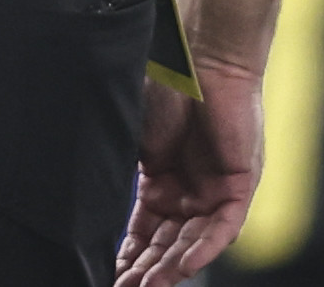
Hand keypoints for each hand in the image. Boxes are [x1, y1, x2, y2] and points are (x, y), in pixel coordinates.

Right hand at [117, 61, 261, 286]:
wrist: (197, 57)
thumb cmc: (160, 87)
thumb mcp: (130, 138)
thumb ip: (120, 172)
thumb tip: (85, 205)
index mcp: (161, 183)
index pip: (142, 233)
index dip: (125, 257)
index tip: (105, 276)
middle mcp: (189, 194)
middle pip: (165, 246)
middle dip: (143, 273)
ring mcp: (214, 191)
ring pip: (192, 244)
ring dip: (169, 269)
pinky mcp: (239, 186)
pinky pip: (223, 228)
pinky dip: (202, 249)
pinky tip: (182, 267)